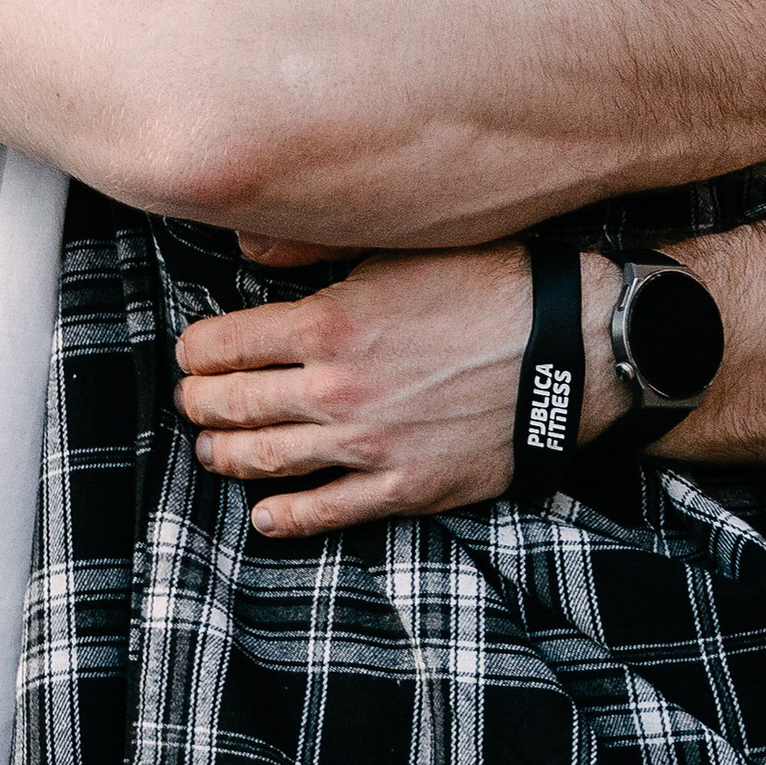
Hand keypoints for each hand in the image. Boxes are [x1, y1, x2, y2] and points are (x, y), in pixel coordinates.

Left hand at [176, 246, 623, 536]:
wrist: (571, 349)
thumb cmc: (488, 284)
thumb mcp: (396, 247)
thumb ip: (312, 250)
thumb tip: (245, 247)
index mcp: (326, 323)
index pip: (221, 346)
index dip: (196, 351)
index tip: (194, 354)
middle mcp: (336, 389)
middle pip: (230, 405)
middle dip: (199, 403)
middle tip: (194, 401)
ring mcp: (367, 445)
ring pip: (263, 462)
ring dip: (225, 456)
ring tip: (214, 450)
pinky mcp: (403, 487)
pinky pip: (324, 512)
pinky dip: (282, 517)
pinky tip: (264, 514)